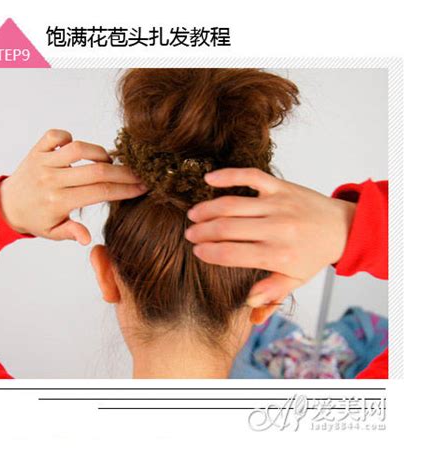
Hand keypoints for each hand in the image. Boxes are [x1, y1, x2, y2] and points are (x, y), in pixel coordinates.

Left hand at [0, 129, 145, 244]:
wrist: (7, 205)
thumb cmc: (36, 220)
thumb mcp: (53, 232)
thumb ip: (71, 232)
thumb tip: (88, 239)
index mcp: (58, 202)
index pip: (100, 192)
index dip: (125, 189)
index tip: (142, 188)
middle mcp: (51, 180)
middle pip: (96, 170)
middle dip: (124, 172)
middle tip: (138, 174)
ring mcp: (43, 162)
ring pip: (78, 149)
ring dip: (100, 152)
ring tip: (108, 162)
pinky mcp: (36, 150)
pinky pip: (55, 135)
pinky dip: (69, 136)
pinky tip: (78, 149)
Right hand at [185, 168, 355, 305]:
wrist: (342, 227)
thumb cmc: (314, 255)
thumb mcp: (296, 280)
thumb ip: (271, 292)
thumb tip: (249, 304)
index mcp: (278, 255)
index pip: (232, 254)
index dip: (209, 252)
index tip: (197, 251)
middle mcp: (277, 229)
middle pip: (227, 229)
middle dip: (203, 232)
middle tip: (189, 234)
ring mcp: (278, 205)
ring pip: (232, 204)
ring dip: (207, 209)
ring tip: (193, 215)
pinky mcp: (280, 187)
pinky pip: (250, 176)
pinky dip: (228, 175)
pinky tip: (209, 179)